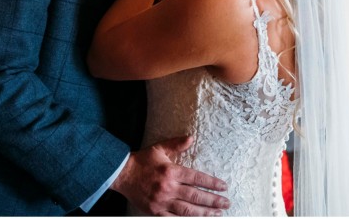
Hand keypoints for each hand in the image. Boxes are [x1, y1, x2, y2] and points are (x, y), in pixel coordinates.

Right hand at [111, 136, 229, 215]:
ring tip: (217, 213)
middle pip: (196, 196)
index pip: (197, 178)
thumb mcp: (159, 148)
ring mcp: (162, 201)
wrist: (122, 174)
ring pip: (188, 210)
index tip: (224, 187)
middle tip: (226, 203)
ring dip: (205, 213)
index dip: (212, 183)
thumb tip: (191, 138)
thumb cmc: (141, 161)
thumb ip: (176, 144)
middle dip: (213, 200)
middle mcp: (169, 187)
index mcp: (171, 171)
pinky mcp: (156, 212)